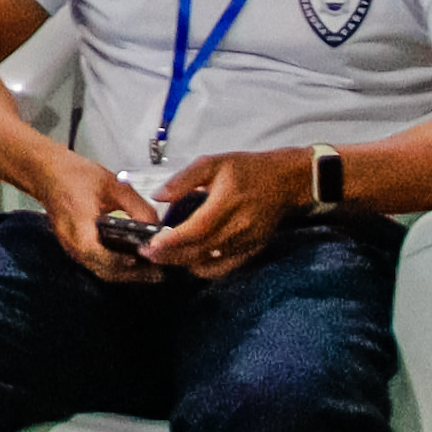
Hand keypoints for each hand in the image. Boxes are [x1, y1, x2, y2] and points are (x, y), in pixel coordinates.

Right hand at [30, 144, 163, 276]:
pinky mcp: (74, 247)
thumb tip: (158, 228)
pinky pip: (95, 264)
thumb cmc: (74, 175)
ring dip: (124, 273)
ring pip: (99, 270)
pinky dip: (115, 267)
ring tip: (149, 270)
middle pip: (102, 270)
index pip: (98, 253)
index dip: (121, 261)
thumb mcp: (113, 184)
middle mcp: (72, 241)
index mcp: (78, 223)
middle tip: (156, 272)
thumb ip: (138, 206)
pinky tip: (132, 262)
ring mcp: (71, 247)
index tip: (144, 258)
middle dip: (131, 274)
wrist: (46, 173)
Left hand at [137, 148, 297, 278]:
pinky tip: (189, 261)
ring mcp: (248, 240)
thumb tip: (157, 196)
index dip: (172, 241)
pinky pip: (226, 267)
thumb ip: (183, 179)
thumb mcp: (212, 163)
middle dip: (171, 255)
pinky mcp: (253, 249)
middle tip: (147, 254)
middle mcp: (240, 225)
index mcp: (228, 201)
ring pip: (211, 261)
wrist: (284, 181)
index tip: (151, 244)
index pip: (197, 229)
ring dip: (184, 262)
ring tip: (163, 257)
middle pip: (201, 250)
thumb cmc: (245, 169)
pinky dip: (205, 268)